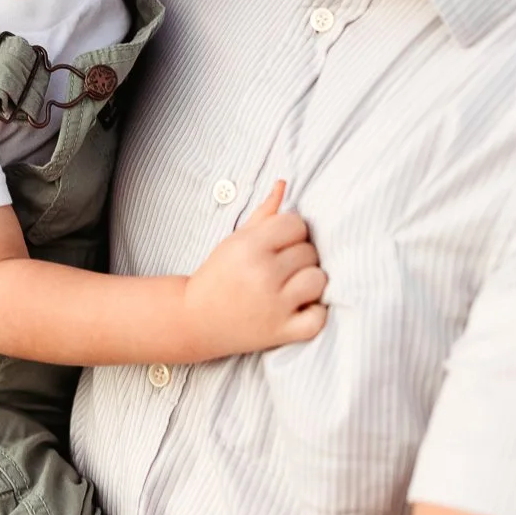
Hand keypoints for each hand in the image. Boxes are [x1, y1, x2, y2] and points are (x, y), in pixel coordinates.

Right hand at [182, 180, 326, 357]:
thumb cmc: (218, 275)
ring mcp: (274, 305)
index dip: (291, 232)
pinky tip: (299, 307)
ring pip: (319, 280)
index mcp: (249, 247)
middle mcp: (263, 274)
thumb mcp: (235, 240)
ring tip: (291, 286)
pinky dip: (314, 312)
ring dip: (309, 282)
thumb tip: (283, 183)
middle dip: (298, 257)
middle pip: (309, 251)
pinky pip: (319, 316)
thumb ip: (263, 212)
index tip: (279, 244)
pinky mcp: (282, 331)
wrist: (195, 319)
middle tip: (280, 268)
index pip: (297, 224)